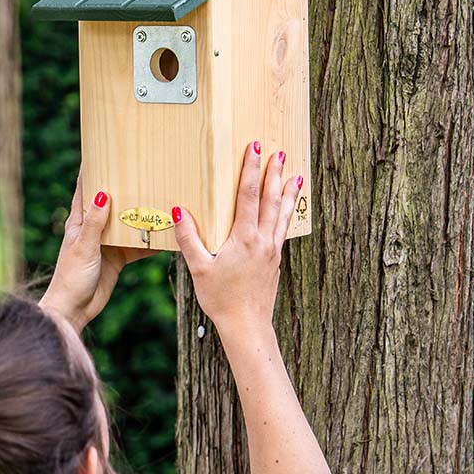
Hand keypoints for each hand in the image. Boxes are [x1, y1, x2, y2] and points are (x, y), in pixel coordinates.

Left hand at [40, 171, 154, 331]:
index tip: (102, 151)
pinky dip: (150, 241)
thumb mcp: (84, 247)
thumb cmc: (71, 277)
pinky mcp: (117, 258)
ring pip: (127, 224)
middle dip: (125, 189)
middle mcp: (93, 228)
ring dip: (141, 216)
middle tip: (144, 172)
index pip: (84, 189)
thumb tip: (104, 193)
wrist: (75, 309)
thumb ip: (95, 223)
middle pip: (111, 203)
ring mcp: (106, 243)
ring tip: (162, 201)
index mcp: (79, 221)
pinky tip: (167, 236)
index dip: (91, 170)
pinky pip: (137, 246)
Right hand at [173, 142, 302, 332]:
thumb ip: (189, 238)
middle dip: (274, 173)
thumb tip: (178, 211)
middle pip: (270, 199)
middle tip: (279, 151)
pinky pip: (283, 229)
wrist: (247, 325)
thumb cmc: (221, 299)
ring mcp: (272, 250)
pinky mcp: (275, 260)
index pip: (248, 195)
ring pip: (282, 213)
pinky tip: (288, 210)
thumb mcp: (198, 268)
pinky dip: (287, 213)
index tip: (255, 148)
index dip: (251, 169)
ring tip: (296, 174)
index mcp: (244, 238)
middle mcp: (263, 240)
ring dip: (288, 192)